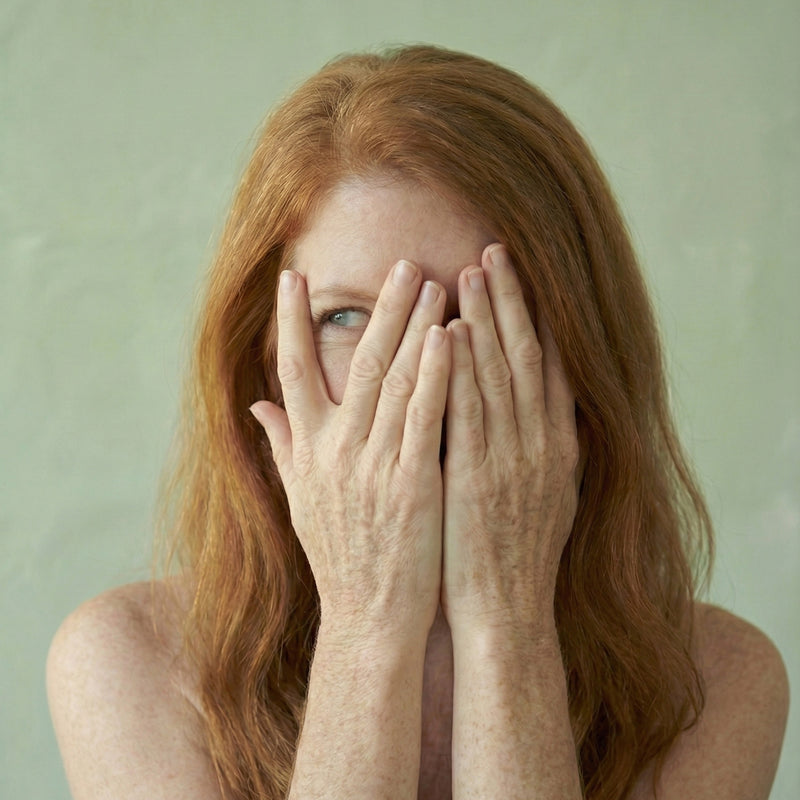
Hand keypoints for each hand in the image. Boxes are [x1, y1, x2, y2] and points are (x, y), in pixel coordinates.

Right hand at [250, 262, 449, 643]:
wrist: (368, 618)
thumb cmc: (338, 555)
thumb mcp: (299, 499)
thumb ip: (281, 445)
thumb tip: (255, 406)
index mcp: (307, 450)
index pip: (291, 372)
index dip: (290, 322)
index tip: (293, 276)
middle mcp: (335, 451)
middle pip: (355, 363)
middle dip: (378, 309)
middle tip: (401, 262)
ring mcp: (373, 466)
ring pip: (393, 381)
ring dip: (412, 328)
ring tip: (432, 282)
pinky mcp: (412, 484)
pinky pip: (424, 418)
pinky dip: (436, 374)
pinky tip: (449, 337)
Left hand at [441, 244, 579, 637]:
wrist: (508, 614)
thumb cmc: (515, 556)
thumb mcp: (542, 496)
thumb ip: (535, 447)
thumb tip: (527, 408)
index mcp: (557, 446)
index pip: (546, 367)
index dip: (531, 317)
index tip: (515, 277)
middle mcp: (542, 444)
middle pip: (527, 358)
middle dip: (510, 302)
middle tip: (493, 252)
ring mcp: (514, 460)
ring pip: (500, 375)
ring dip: (485, 321)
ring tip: (469, 274)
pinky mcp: (480, 479)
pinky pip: (470, 414)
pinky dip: (462, 372)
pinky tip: (450, 335)